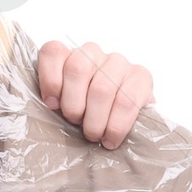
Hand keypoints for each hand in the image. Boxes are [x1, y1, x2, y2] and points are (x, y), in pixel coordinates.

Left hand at [36, 40, 152, 150]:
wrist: (125, 120)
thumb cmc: (88, 114)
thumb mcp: (66, 107)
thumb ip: (55, 101)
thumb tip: (50, 105)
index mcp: (69, 57)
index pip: (53, 52)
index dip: (50, 80)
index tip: (52, 104)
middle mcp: (94, 53)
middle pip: (77, 69)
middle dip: (73, 106)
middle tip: (77, 124)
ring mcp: (118, 62)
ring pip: (101, 88)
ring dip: (95, 120)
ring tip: (94, 135)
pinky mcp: (141, 76)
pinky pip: (127, 101)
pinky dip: (116, 126)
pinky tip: (111, 138)